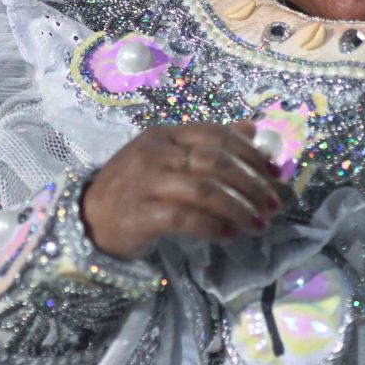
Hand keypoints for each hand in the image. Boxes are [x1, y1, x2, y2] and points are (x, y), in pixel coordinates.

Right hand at [80, 122, 291, 259]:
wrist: (89, 219)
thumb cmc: (136, 189)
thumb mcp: (169, 157)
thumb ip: (208, 143)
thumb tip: (252, 129)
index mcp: (167, 135)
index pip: (217, 136)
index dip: (252, 154)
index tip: (276, 173)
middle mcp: (156, 152)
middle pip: (216, 162)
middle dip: (252, 184)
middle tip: (274, 204)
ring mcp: (146, 182)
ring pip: (205, 190)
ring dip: (239, 209)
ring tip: (259, 224)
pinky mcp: (140, 213)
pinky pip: (185, 218)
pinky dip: (213, 227)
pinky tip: (230, 235)